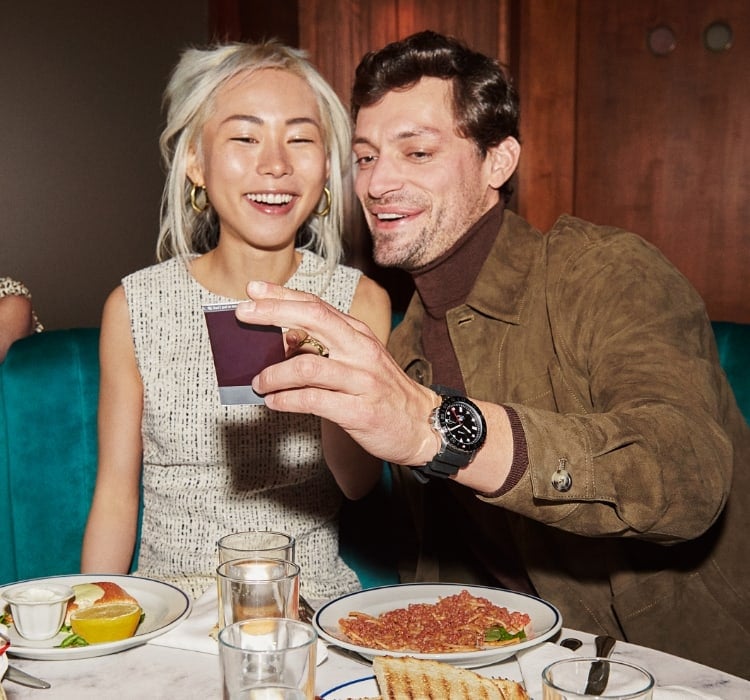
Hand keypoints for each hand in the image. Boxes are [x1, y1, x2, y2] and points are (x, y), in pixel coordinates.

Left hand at [236, 281, 438, 465]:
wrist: (422, 425)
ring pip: (307, 365)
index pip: (317, 305)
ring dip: (274, 373)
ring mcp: (361, 380)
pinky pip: (314, 400)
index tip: (253, 289)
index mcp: (358, 334)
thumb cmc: (383, 392)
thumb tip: (283, 341)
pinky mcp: (359, 410)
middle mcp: (361, 351)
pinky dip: (287, 400)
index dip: (283, 295)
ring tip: (258, 383)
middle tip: (243, 315)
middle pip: (313, 320)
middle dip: (273, 313)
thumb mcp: (359, 360)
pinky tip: (274, 402)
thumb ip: (328, 348)